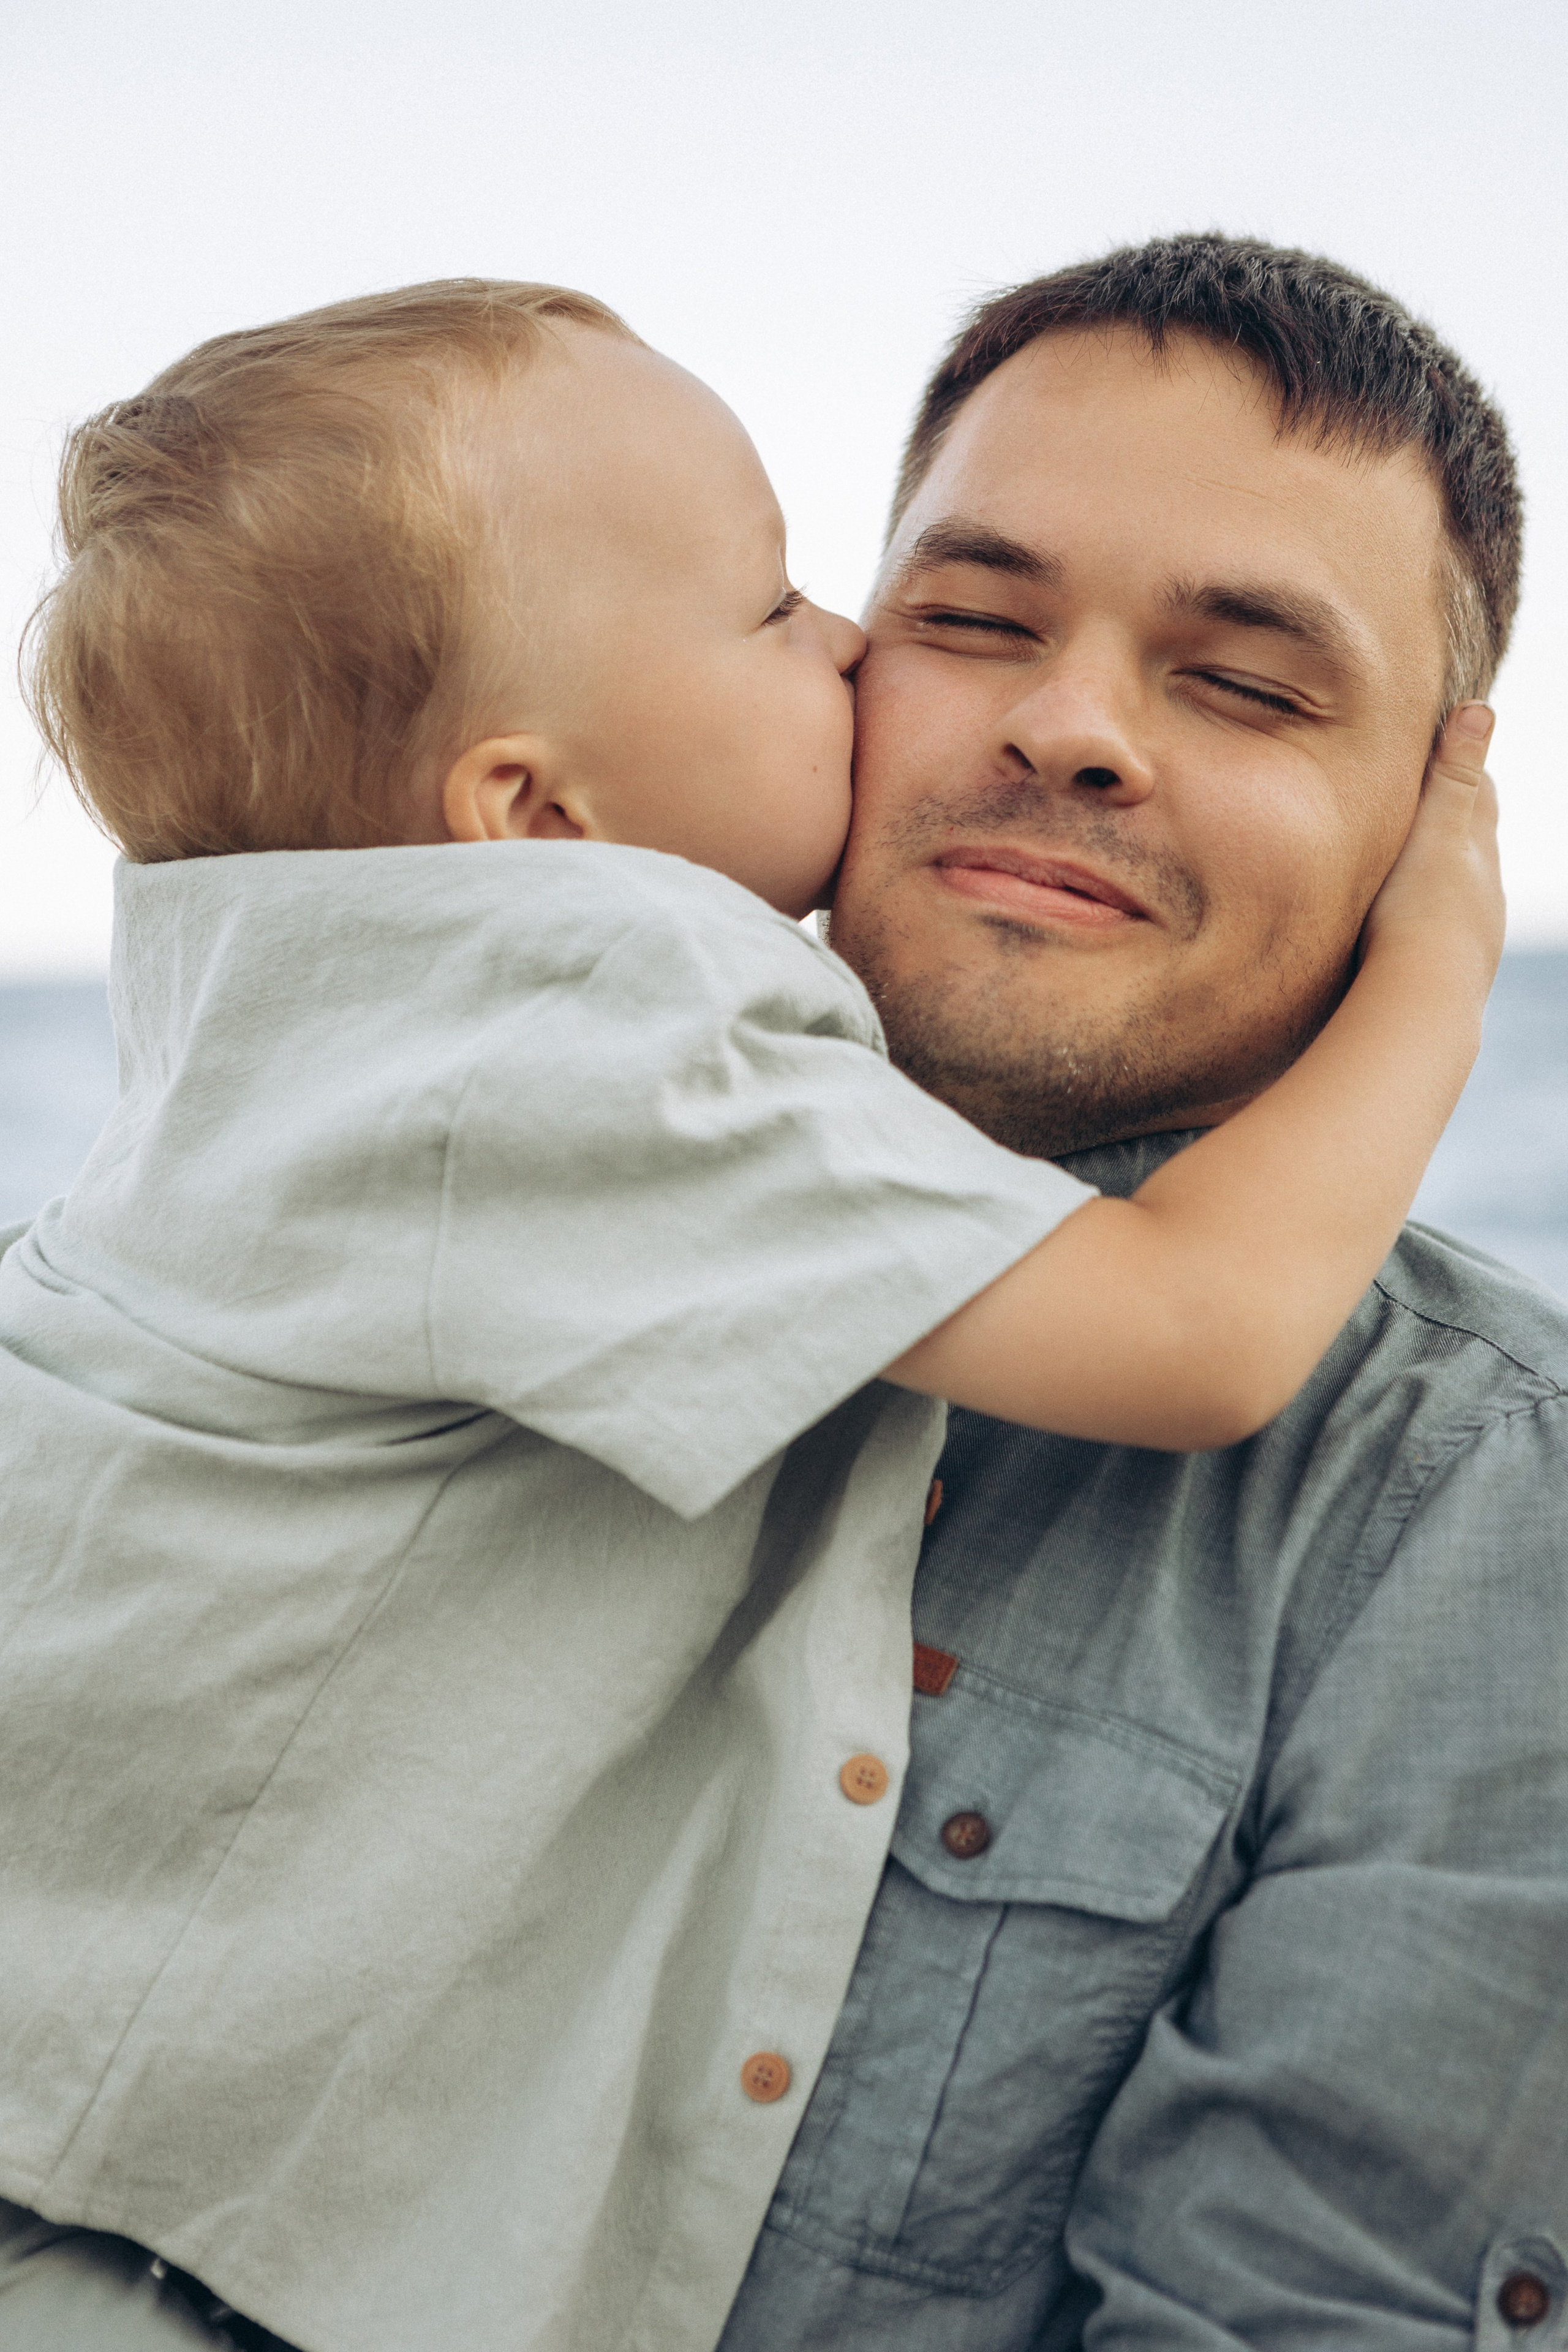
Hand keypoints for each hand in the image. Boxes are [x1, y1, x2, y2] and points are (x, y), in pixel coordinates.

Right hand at [1359, 704, 1504, 991]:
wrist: (1421, 1004)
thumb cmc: (1420, 912)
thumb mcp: (1436, 829)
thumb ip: (1454, 774)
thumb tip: (1482, 710)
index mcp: (1478, 850)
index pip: (1478, 794)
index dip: (1460, 769)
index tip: (1439, 749)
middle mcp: (1484, 892)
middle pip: (1472, 844)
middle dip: (1452, 821)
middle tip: (1423, 803)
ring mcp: (1471, 935)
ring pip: (1457, 891)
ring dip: (1438, 875)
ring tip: (1410, 868)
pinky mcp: (1449, 972)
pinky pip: (1440, 931)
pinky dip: (1427, 916)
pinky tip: (1405, 929)